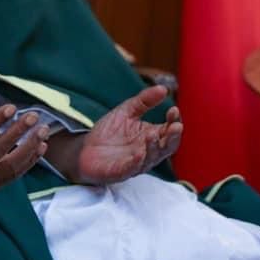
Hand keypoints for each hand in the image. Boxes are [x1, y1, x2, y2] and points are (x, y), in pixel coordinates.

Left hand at [44, 85, 181, 185]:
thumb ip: (144, 101)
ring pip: (152, 158)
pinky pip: (133, 168)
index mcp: (152, 136)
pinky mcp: (122, 171)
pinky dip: (137, 161)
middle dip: (173, 137)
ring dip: (155, 147)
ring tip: (153, 134)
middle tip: (176, 126)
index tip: (173, 110)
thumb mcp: (126, 111)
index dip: (174, 121)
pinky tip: (139, 153)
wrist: (83, 149)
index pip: (169, 130)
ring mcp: (137, 163)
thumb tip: (164, 88)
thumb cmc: (108, 132)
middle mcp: (148, 151)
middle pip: (167, 147)